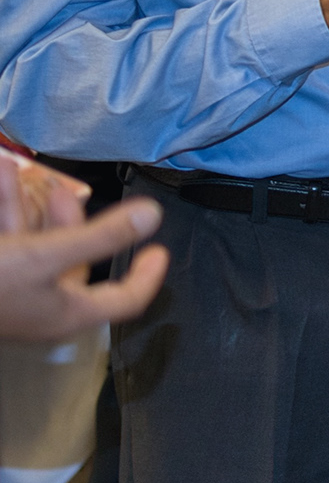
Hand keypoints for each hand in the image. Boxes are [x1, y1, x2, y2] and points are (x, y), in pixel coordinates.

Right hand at [0, 160, 167, 342]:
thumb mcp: (46, 254)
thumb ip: (100, 236)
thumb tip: (153, 216)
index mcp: (70, 312)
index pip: (126, 300)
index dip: (146, 276)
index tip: (159, 251)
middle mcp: (45, 307)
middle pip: (76, 261)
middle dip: (72, 219)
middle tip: (68, 190)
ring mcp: (15, 295)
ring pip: (34, 244)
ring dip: (27, 206)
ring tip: (17, 171)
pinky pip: (8, 242)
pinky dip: (7, 212)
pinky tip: (2, 177)